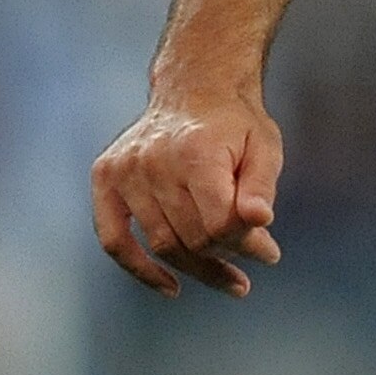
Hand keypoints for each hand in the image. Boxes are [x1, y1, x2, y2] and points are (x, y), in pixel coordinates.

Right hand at [92, 91, 284, 297]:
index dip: (248, 245)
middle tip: (251, 260)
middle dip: (227, 254)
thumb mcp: (265, 148)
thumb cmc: (236, 124)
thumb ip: (262, 187)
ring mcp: (125, 170)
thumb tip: (259, 221)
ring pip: (162, 244)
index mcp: (196, 151)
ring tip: (229, 278)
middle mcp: (153, 161)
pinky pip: (114, 238)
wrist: (194, 88)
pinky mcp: (106, 177)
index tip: (269, 252)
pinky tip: (171, 286)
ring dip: (197, 267)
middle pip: (192, 237)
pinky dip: (139, 268)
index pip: (220, 223)